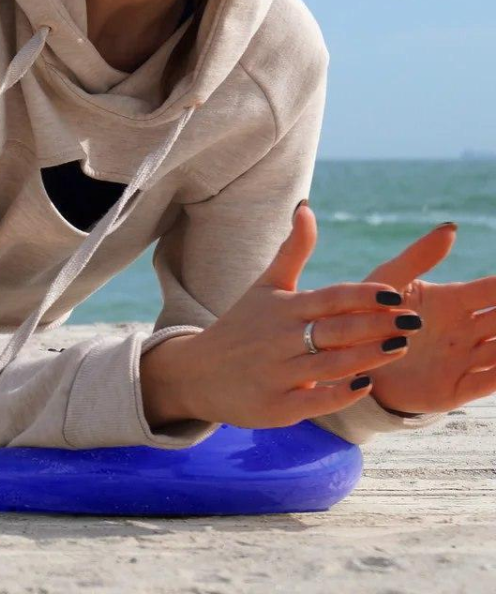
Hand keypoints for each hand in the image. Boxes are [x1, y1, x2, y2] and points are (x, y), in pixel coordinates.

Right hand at [180, 202, 413, 427]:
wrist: (199, 372)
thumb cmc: (243, 326)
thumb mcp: (265, 286)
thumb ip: (293, 251)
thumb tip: (307, 208)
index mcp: (283, 308)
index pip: (329, 298)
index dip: (362, 296)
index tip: (394, 294)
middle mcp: (281, 338)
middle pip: (336, 329)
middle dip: (376, 325)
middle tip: (414, 319)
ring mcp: (279, 373)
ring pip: (331, 364)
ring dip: (368, 356)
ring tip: (401, 347)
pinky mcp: (277, 405)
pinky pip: (315, 400)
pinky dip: (340, 393)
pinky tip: (365, 385)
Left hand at [338, 221, 495, 415]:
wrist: (350, 357)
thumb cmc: (369, 312)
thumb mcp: (390, 279)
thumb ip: (419, 256)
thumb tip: (452, 227)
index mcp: (453, 302)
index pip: (491, 292)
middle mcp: (465, 331)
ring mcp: (463, 360)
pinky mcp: (454, 389)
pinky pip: (485, 384)